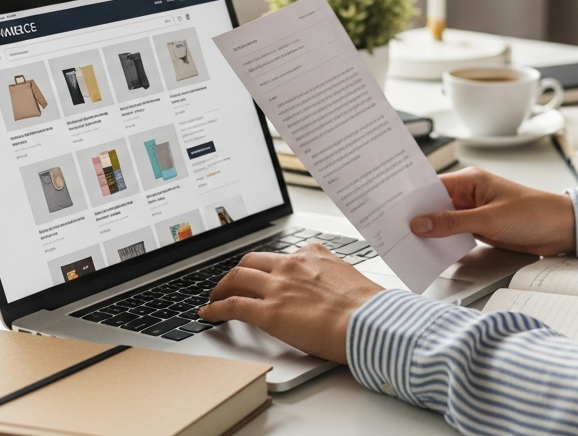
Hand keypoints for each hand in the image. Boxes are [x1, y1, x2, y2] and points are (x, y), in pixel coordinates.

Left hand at [199, 243, 383, 363]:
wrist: (369, 321)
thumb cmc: (367, 307)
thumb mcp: (348, 276)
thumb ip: (330, 275)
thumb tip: (329, 285)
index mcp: (313, 255)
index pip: (280, 256)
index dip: (265, 267)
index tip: (261, 274)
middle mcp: (292, 265)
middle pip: (251, 261)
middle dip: (237, 273)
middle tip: (231, 284)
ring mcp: (278, 287)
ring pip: (237, 278)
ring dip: (221, 288)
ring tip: (215, 298)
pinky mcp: (269, 312)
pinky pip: (233, 305)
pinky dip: (216, 308)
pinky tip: (208, 313)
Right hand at [410, 167, 575, 255]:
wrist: (563, 230)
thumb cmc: (535, 214)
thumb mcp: (489, 220)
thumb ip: (453, 223)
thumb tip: (421, 223)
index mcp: (471, 181)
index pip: (431, 186)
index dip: (411, 198)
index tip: (391, 209)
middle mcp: (471, 194)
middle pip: (434, 205)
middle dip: (417, 217)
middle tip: (394, 229)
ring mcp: (475, 212)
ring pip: (443, 221)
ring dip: (430, 232)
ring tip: (408, 243)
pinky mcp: (481, 228)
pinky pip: (455, 234)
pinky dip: (444, 241)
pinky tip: (432, 251)